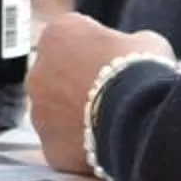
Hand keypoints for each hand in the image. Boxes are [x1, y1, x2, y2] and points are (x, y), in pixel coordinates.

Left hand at [29, 13, 174, 175]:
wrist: (141, 119)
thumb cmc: (143, 70)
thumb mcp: (142, 40)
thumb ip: (122, 43)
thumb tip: (127, 51)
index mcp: (57, 34)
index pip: (70, 37)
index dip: (95, 50)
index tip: (114, 61)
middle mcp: (37, 71)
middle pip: (57, 75)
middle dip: (78, 83)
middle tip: (111, 95)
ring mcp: (39, 112)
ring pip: (55, 112)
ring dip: (75, 115)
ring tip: (110, 124)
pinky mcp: (50, 146)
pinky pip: (64, 144)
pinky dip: (79, 145)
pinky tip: (105, 146)